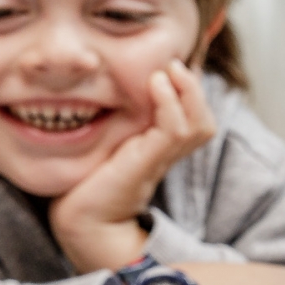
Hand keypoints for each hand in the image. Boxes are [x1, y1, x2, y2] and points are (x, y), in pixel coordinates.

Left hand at [49, 60, 216, 271]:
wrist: (81, 222)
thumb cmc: (85, 183)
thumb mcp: (104, 144)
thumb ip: (114, 124)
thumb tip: (103, 90)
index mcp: (159, 150)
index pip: (191, 118)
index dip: (190, 92)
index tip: (174, 66)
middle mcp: (166, 155)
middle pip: (203, 121)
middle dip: (195, 89)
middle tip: (175, 63)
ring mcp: (160, 160)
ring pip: (198, 124)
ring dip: (188, 91)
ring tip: (169, 69)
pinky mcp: (148, 162)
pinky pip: (174, 130)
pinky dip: (170, 104)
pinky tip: (156, 84)